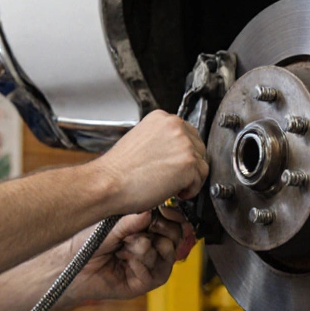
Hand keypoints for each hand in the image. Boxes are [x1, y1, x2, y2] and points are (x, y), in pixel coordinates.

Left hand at [65, 207, 193, 303]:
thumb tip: (151, 212)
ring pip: (165, 252)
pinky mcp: (145, 282)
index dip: (170, 216)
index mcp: (147, 229)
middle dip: (157, 229)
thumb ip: (133, 220)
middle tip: (135, 231)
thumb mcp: (113, 224)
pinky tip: (122, 261)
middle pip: (176, 236)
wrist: (73, 264)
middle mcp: (153, 246)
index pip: (173, 221)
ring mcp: (151, 265)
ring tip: (123, 247)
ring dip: (141, 247)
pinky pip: (153, 272)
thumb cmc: (88, 241)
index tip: (160, 211)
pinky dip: (137, 264)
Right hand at [91, 110, 208, 214]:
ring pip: (202, 163)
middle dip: (189, 164)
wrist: (108, 183)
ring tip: (173, 186)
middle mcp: (175, 126)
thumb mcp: (140, 140)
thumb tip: (174, 151)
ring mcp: (183, 144)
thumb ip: (160, 140)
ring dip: (190, 177)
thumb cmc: (118, 170)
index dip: (183, 152)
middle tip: (174, 177)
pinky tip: (175, 192)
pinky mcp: (188, 163)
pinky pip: (201, 179)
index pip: (187, 133)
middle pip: (198, 146)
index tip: (177, 163)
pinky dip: (191, 189)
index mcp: (162, 118)